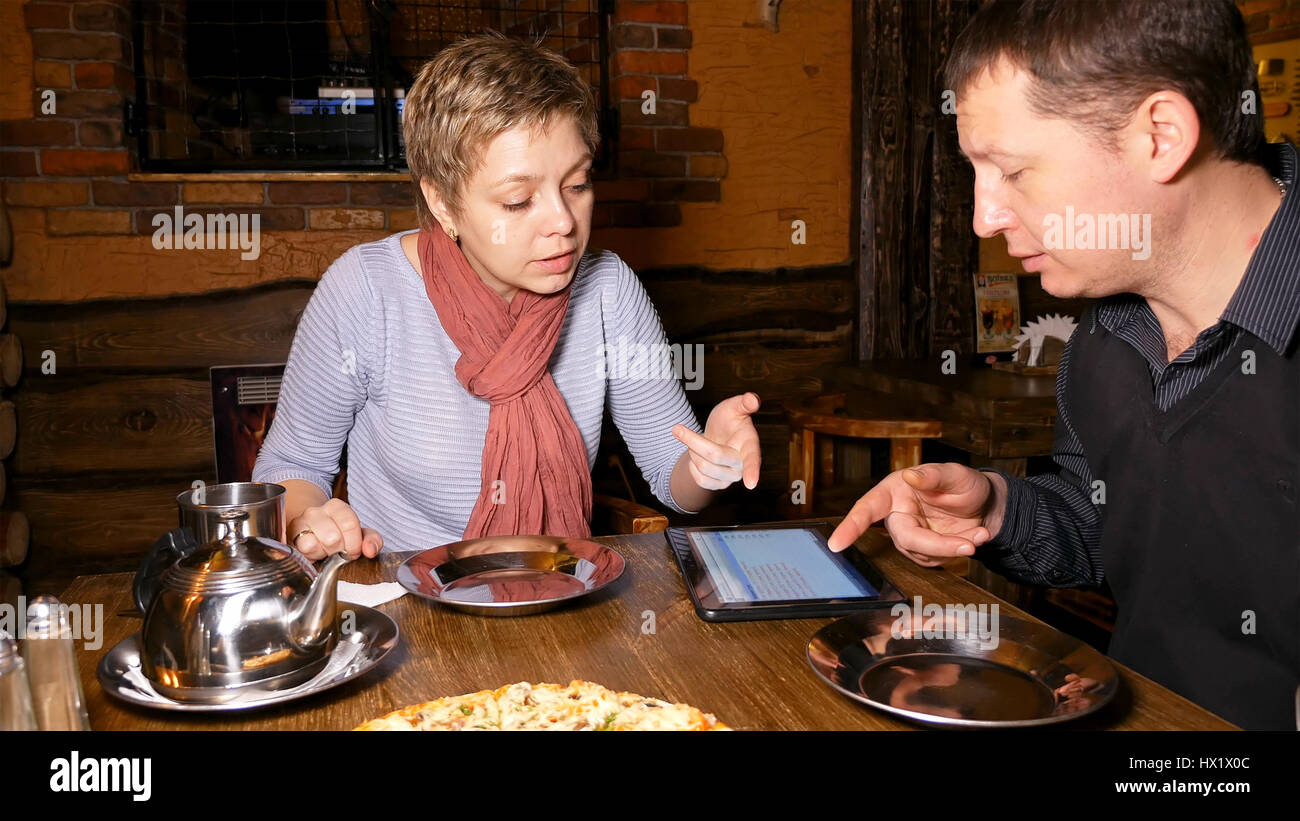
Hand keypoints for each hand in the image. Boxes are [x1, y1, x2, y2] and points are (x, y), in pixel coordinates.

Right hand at [287, 497, 382, 559]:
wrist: (311, 535)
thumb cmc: (338, 535)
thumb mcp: (359, 536)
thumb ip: (371, 540)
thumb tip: (370, 550)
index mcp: (336, 507)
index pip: (350, 525)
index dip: (354, 544)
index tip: (353, 551)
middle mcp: (316, 511)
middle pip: (333, 537)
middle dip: (338, 551)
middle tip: (338, 552)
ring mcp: (300, 523)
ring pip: (315, 543)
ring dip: (324, 553)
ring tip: (325, 551)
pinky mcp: (289, 536)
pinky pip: (303, 549)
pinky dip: (312, 556)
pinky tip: (314, 552)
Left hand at [672, 392, 761, 490]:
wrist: (718, 436)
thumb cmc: (729, 420)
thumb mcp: (734, 407)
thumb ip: (744, 403)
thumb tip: (753, 399)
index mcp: (750, 446)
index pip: (752, 459)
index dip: (752, 471)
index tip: (751, 484)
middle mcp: (742, 465)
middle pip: (713, 456)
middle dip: (693, 440)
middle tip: (677, 428)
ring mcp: (731, 478)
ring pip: (703, 467)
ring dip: (692, 451)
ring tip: (695, 441)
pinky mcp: (718, 485)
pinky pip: (699, 479)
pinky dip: (692, 465)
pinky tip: (697, 456)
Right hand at [826, 462, 999, 566]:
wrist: (984, 504)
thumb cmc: (963, 484)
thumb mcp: (954, 473)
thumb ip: (933, 475)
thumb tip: (912, 475)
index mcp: (894, 491)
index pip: (867, 509)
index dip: (851, 527)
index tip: (836, 544)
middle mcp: (897, 514)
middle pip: (905, 538)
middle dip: (938, 545)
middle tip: (969, 544)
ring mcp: (910, 534)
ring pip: (922, 553)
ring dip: (954, 548)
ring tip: (977, 533)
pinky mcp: (923, 550)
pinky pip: (935, 560)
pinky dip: (958, 551)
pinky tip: (972, 537)